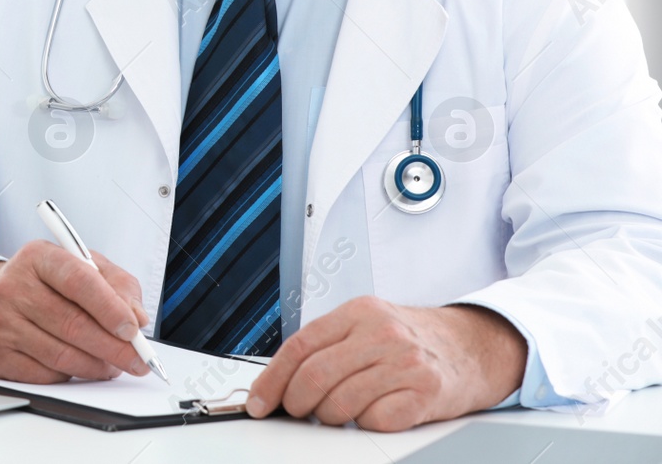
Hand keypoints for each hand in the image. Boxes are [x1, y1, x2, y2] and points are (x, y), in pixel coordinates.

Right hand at [0, 240, 152, 382]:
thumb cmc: (45, 285)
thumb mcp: (83, 268)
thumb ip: (117, 286)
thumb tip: (137, 318)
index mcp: (38, 257)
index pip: (78, 281)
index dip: (109, 308)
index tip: (133, 329)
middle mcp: (13, 285)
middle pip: (72, 324)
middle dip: (113, 348)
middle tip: (137, 360)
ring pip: (61, 355)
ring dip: (95, 366)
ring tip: (112, 366)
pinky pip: (44, 374)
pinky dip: (69, 375)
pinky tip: (78, 367)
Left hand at [245, 297, 528, 430]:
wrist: (475, 346)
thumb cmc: (413, 339)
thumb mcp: (368, 325)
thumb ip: (328, 344)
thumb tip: (279, 381)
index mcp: (359, 311)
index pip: (299, 347)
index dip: (272, 379)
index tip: (259, 402)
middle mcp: (382, 333)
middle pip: (314, 378)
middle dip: (296, 404)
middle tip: (297, 412)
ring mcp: (406, 363)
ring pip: (340, 404)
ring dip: (331, 417)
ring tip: (341, 410)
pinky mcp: (426, 394)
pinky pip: (375, 421)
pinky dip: (366, 423)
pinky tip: (375, 411)